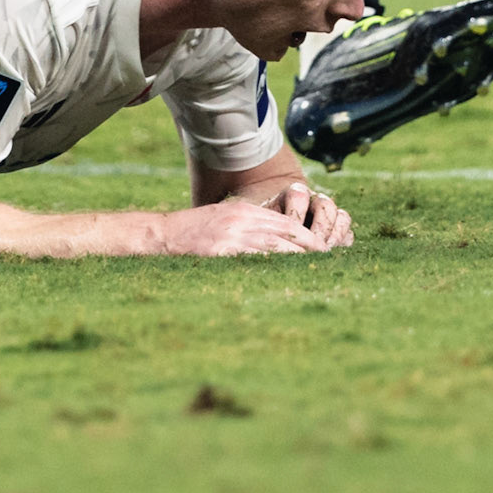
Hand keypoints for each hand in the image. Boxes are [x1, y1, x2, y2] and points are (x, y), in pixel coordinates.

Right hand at [163, 194, 332, 257]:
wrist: (163, 235)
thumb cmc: (194, 230)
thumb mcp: (224, 219)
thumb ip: (248, 226)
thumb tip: (276, 242)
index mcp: (244, 211)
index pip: (285, 221)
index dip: (307, 235)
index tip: (324, 248)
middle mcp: (241, 221)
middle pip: (285, 233)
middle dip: (309, 248)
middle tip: (329, 262)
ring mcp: (231, 237)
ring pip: (274, 248)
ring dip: (297, 260)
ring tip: (315, 273)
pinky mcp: (221, 253)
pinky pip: (252, 262)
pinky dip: (271, 270)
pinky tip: (284, 281)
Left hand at [275, 177, 353, 249]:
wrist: (281, 226)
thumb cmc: (269, 226)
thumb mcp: (265, 223)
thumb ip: (268, 227)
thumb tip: (270, 242)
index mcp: (295, 193)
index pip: (299, 196)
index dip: (296, 214)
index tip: (291, 231)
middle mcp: (315, 200)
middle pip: (325, 205)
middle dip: (320, 227)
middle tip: (313, 245)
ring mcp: (331, 214)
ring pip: (342, 217)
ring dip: (335, 235)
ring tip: (325, 251)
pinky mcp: (339, 230)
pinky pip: (349, 233)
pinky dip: (343, 243)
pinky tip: (333, 255)